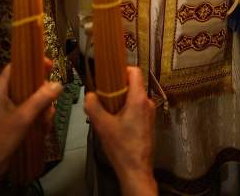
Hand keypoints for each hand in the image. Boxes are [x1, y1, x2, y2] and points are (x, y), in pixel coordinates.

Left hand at [0, 59, 62, 195]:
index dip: (33, 63)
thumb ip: (40, 100)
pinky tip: (43, 130)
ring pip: (31, 101)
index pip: (16, 66)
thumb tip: (58, 84)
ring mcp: (7, 110)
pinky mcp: (11, 123)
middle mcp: (3, 96)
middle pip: (28, 84)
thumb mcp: (22, 117)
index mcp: (0, 89)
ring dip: (42, 109)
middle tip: (50, 104)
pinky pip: (29, 114)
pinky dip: (37, 120)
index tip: (50, 66)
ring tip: (46, 122)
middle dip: (43, 93)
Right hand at [84, 67, 157, 195]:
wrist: (136, 169)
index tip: (109, 74)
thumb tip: (89, 95)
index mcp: (139, 99)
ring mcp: (150, 114)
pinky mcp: (149, 123)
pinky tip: (115, 122)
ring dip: (121, 101)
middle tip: (103, 95)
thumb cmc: (121, 147)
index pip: (135, 72)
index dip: (122, 69)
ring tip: (107, 111)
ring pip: (135, 98)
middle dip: (117, 88)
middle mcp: (147, 103)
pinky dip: (126, 110)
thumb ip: (93, 107)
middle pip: (133, 85)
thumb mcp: (102, 125)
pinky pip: (137, 109)